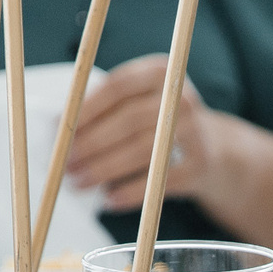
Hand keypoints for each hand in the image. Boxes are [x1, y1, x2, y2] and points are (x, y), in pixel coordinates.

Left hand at [63, 53, 218, 210]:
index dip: (84, 109)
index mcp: (160, 71)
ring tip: (79, 182)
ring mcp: (195, 131)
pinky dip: (130, 192)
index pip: (116, 86)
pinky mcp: (200, 164)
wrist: (212, 149)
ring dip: (104, 169)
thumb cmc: (157, 123)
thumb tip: (62, 134)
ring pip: (141, 150)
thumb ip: (107, 108)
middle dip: (91, 144)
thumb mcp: (139, 101)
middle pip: (128, 120)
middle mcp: (181, 97)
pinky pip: (158, 180)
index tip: (59, 129)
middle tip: (65, 163)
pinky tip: (109, 200)